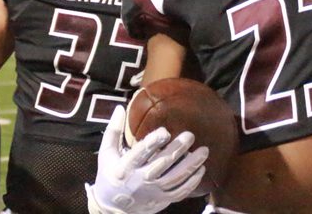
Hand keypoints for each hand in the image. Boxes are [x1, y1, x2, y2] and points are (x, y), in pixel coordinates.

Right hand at [86, 105, 207, 213]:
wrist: (113, 208)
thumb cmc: (110, 174)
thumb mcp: (107, 153)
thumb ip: (113, 130)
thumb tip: (119, 108)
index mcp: (124, 168)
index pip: (140, 153)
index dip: (153, 142)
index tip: (165, 131)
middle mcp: (140, 181)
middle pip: (162, 164)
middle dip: (177, 149)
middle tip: (190, 135)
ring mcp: (153, 192)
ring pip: (175, 178)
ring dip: (191, 165)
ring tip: (204, 151)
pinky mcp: (161, 200)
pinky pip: (180, 192)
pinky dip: (192, 182)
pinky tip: (201, 169)